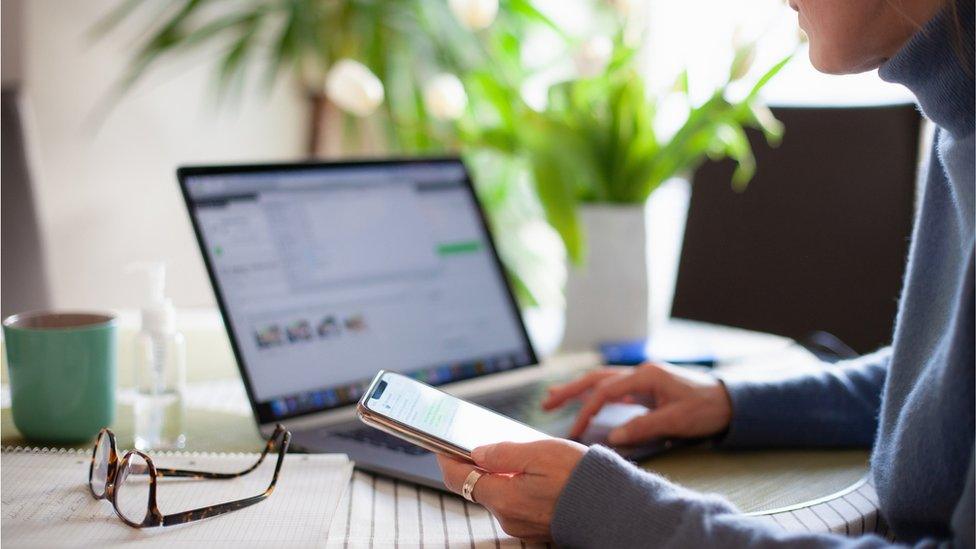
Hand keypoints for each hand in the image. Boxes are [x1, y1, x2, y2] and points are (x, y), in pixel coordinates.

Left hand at [437, 439, 585, 541]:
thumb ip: (504, 454)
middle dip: (475, 464)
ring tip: (511, 453)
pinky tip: (528, 471)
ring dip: (498, 474)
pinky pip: (514, 502)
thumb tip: (477, 452)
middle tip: (477, 442)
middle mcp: (507, 516)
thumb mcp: (540, 453)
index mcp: (503, 498)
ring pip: (497, 494)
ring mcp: (520, 524)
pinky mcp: (534, 525)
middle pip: (477, 486)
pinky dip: (513, 485)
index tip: (440, 444)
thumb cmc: (580, 478)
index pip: (459, 479)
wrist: (613, 507)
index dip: (446, 460)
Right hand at [542, 362, 732, 445]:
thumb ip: (643, 427)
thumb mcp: (676, 420)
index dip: (586, 411)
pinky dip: (595, 395)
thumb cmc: (706, 408)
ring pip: (602, 381)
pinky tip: (586, 403)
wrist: (730, 402)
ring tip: (554, 398)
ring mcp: (642, 378)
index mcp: (646, 375)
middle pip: (596, 378)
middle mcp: (640, 372)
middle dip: (569, 390)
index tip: (574, 431)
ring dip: (578, 390)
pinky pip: (613, 388)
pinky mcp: (646, 387)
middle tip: (546, 403)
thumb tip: (612, 437)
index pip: (605, 391)